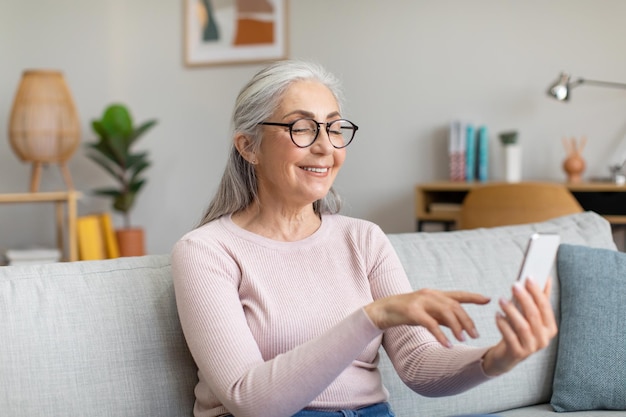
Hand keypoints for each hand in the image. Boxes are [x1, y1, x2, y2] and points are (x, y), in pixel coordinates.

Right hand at [364, 289, 490, 346]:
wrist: (382, 311)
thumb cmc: (406, 313)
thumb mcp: (426, 313)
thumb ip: (442, 317)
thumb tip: (461, 325)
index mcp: (434, 294)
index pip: (458, 294)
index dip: (474, 297)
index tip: (488, 299)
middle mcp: (429, 295)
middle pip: (454, 306)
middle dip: (467, 320)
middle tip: (476, 334)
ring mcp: (421, 302)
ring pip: (445, 312)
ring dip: (457, 327)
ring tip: (463, 339)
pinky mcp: (412, 312)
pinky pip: (431, 324)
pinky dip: (441, 335)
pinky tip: (447, 344)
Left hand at [481, 277, 557, 375]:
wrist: (507, 356)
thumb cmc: (520, 332)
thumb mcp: (531, 317)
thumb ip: (540, 299)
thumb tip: (546, 278)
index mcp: (550, 328)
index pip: (545, 307)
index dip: (537, 292)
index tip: (528, 277)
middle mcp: (544, 339)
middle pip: (534, 315)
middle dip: (524, 298)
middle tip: (514, 285)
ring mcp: (531, 348)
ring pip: (522, 326)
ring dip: (511, 310)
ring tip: (501, 299)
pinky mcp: (517, 353)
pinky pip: (509, 336)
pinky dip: (502, 324)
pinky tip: (497, 315)